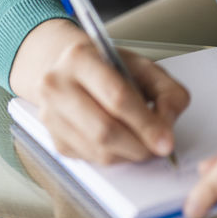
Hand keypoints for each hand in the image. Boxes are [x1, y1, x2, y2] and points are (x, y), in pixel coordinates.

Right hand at [10, 19, 190, 164]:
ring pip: (97, 150)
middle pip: (104, 129)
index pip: (117, 97)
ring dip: (128, 154)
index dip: (145, 123)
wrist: (67, 70)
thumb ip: (166, 90)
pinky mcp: (53, 139)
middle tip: (159, 148)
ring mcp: (50, 115)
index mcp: (81, 58)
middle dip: (139, 145)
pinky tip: (123, 143)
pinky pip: (90, 159)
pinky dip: (114, 156)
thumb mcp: (143, 65)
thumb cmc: (108, 67)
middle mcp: (57, 86)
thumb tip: (166, 126)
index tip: (166, 141)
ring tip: (144, 144)